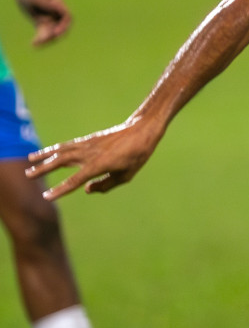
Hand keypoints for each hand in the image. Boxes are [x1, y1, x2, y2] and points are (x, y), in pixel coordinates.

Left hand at [13, 0, 70, 45]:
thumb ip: (47, 3)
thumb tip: (58, 7)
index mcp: (59, 5)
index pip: (66, 17)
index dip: (63, 26)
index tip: (56, 33)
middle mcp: (57, 13)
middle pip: (61, 28)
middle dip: (54, 36)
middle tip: (44, 40)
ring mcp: (50, 19)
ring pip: (52, 33)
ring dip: (46, 40)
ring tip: (36, 43)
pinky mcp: (42, 24)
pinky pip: (43, 34)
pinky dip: (40, 39)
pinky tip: (33, 44)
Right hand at [26, 118, 162, 199]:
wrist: (141, 131)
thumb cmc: (136, 156)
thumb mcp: (126, 176)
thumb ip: (105, 185)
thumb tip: (86, 189)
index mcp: (99, 165)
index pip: (75, 180)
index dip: (60, 190)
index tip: (47, 196)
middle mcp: (89, 154)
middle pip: (61, 162)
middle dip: (44, 169)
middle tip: (28, 175)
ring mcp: (87, 145)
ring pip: (61, 151)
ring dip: (44, 156)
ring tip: (30, 160)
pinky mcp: (88, 140)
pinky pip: (68, 145)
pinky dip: (55, 148)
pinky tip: (47, 152)